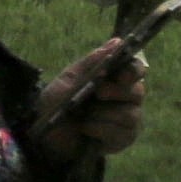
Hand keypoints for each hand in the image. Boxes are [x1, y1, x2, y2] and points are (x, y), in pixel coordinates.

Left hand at [54, 39, 154, 154]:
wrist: (43, 135)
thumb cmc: (55, 104)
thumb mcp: (68, 81)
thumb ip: (91, 63)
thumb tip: (117, 42)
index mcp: (113, 80)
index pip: (136, 70)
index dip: (133, 70)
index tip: (121, 74)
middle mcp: (126, 99)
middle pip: (138, 91)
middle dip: (116, 91)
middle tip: (98, 93)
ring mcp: (127, 120)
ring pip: (130, 114)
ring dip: (103, 114)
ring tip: (83, 115)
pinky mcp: (123, 139)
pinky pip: (122, 133)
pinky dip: (101, 129)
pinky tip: (86, 129)